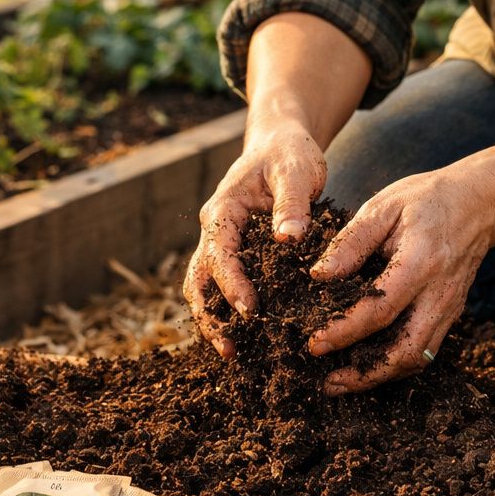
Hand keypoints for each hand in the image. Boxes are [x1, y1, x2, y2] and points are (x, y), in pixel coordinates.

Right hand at [184, 119, 327, 358]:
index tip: (250, 311)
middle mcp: (214, 230)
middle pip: (198, 280)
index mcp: (222, 210)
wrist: (280, 143)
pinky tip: (250, 336)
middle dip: (210, 316)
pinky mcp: (234, 253)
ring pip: (203, 287)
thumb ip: (292, 205)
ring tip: (234, 351)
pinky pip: (223, 285)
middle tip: (230, 348)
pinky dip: (229, 310)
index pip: (218, 254)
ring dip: (213, 319)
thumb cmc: (289, 154)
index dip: (231, 284)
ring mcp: (221, 243)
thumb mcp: (296, 172)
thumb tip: (289, 239)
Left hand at [308, 165, 494, 393]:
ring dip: (380, 376)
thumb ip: (351, 242)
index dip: (344, 332)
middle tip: (329, 382)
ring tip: (343, 381)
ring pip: (417, 358)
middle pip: (405, 352)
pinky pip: (424, 349)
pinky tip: (369, 363)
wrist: (479, 202)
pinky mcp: (451, 313)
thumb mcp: (383, 206)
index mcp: (421, 263)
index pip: (380, 310)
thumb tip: (319, 276)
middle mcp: (439, 293)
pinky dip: (395, 363)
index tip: (315, 344)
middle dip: (365, 374)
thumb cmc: (427, 199)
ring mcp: (449, 307)